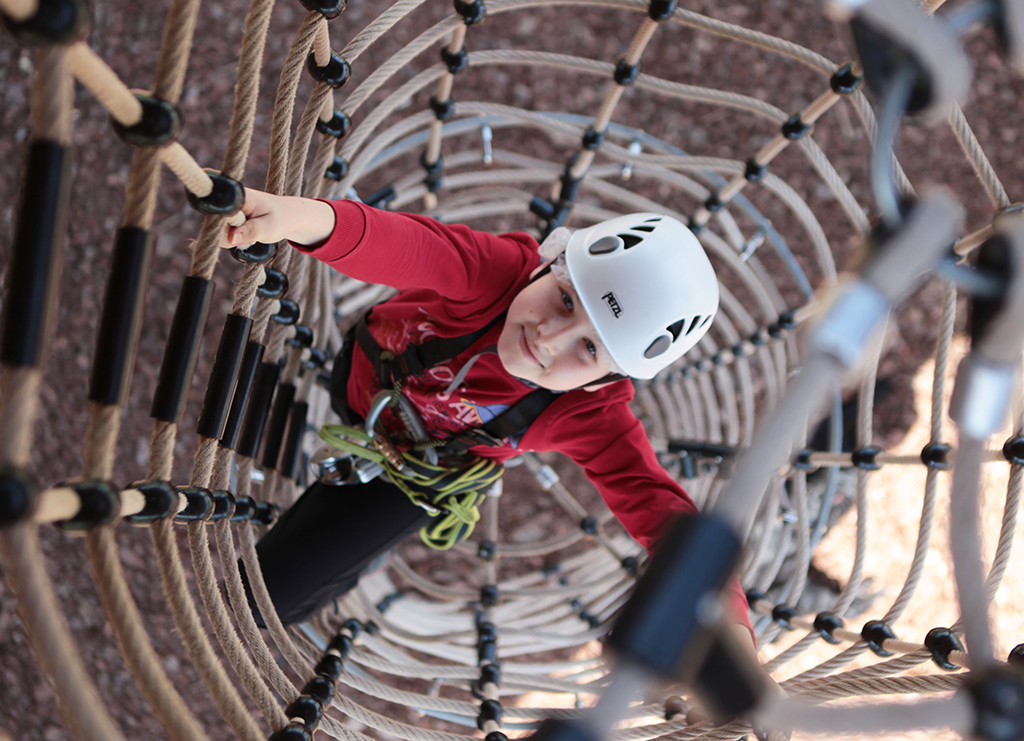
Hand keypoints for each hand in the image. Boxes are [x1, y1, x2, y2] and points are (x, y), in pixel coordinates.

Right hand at [221, 189, 335, 247]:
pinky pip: (222, 234)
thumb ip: (250, 231)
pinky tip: (246, 235)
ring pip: (217, 231)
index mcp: (240, 196)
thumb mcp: (269, 228)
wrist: (288, 215)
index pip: (219, 209)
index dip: (219, 224)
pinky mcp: (227, 217)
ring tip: (251, 235)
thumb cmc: (281, 219)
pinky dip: (233, 239)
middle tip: (250, 237)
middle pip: (214, 223)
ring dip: (232, 239)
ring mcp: (227, 209)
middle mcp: (230, 200)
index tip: (234, 234)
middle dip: (228, 236)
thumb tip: (231, 238)